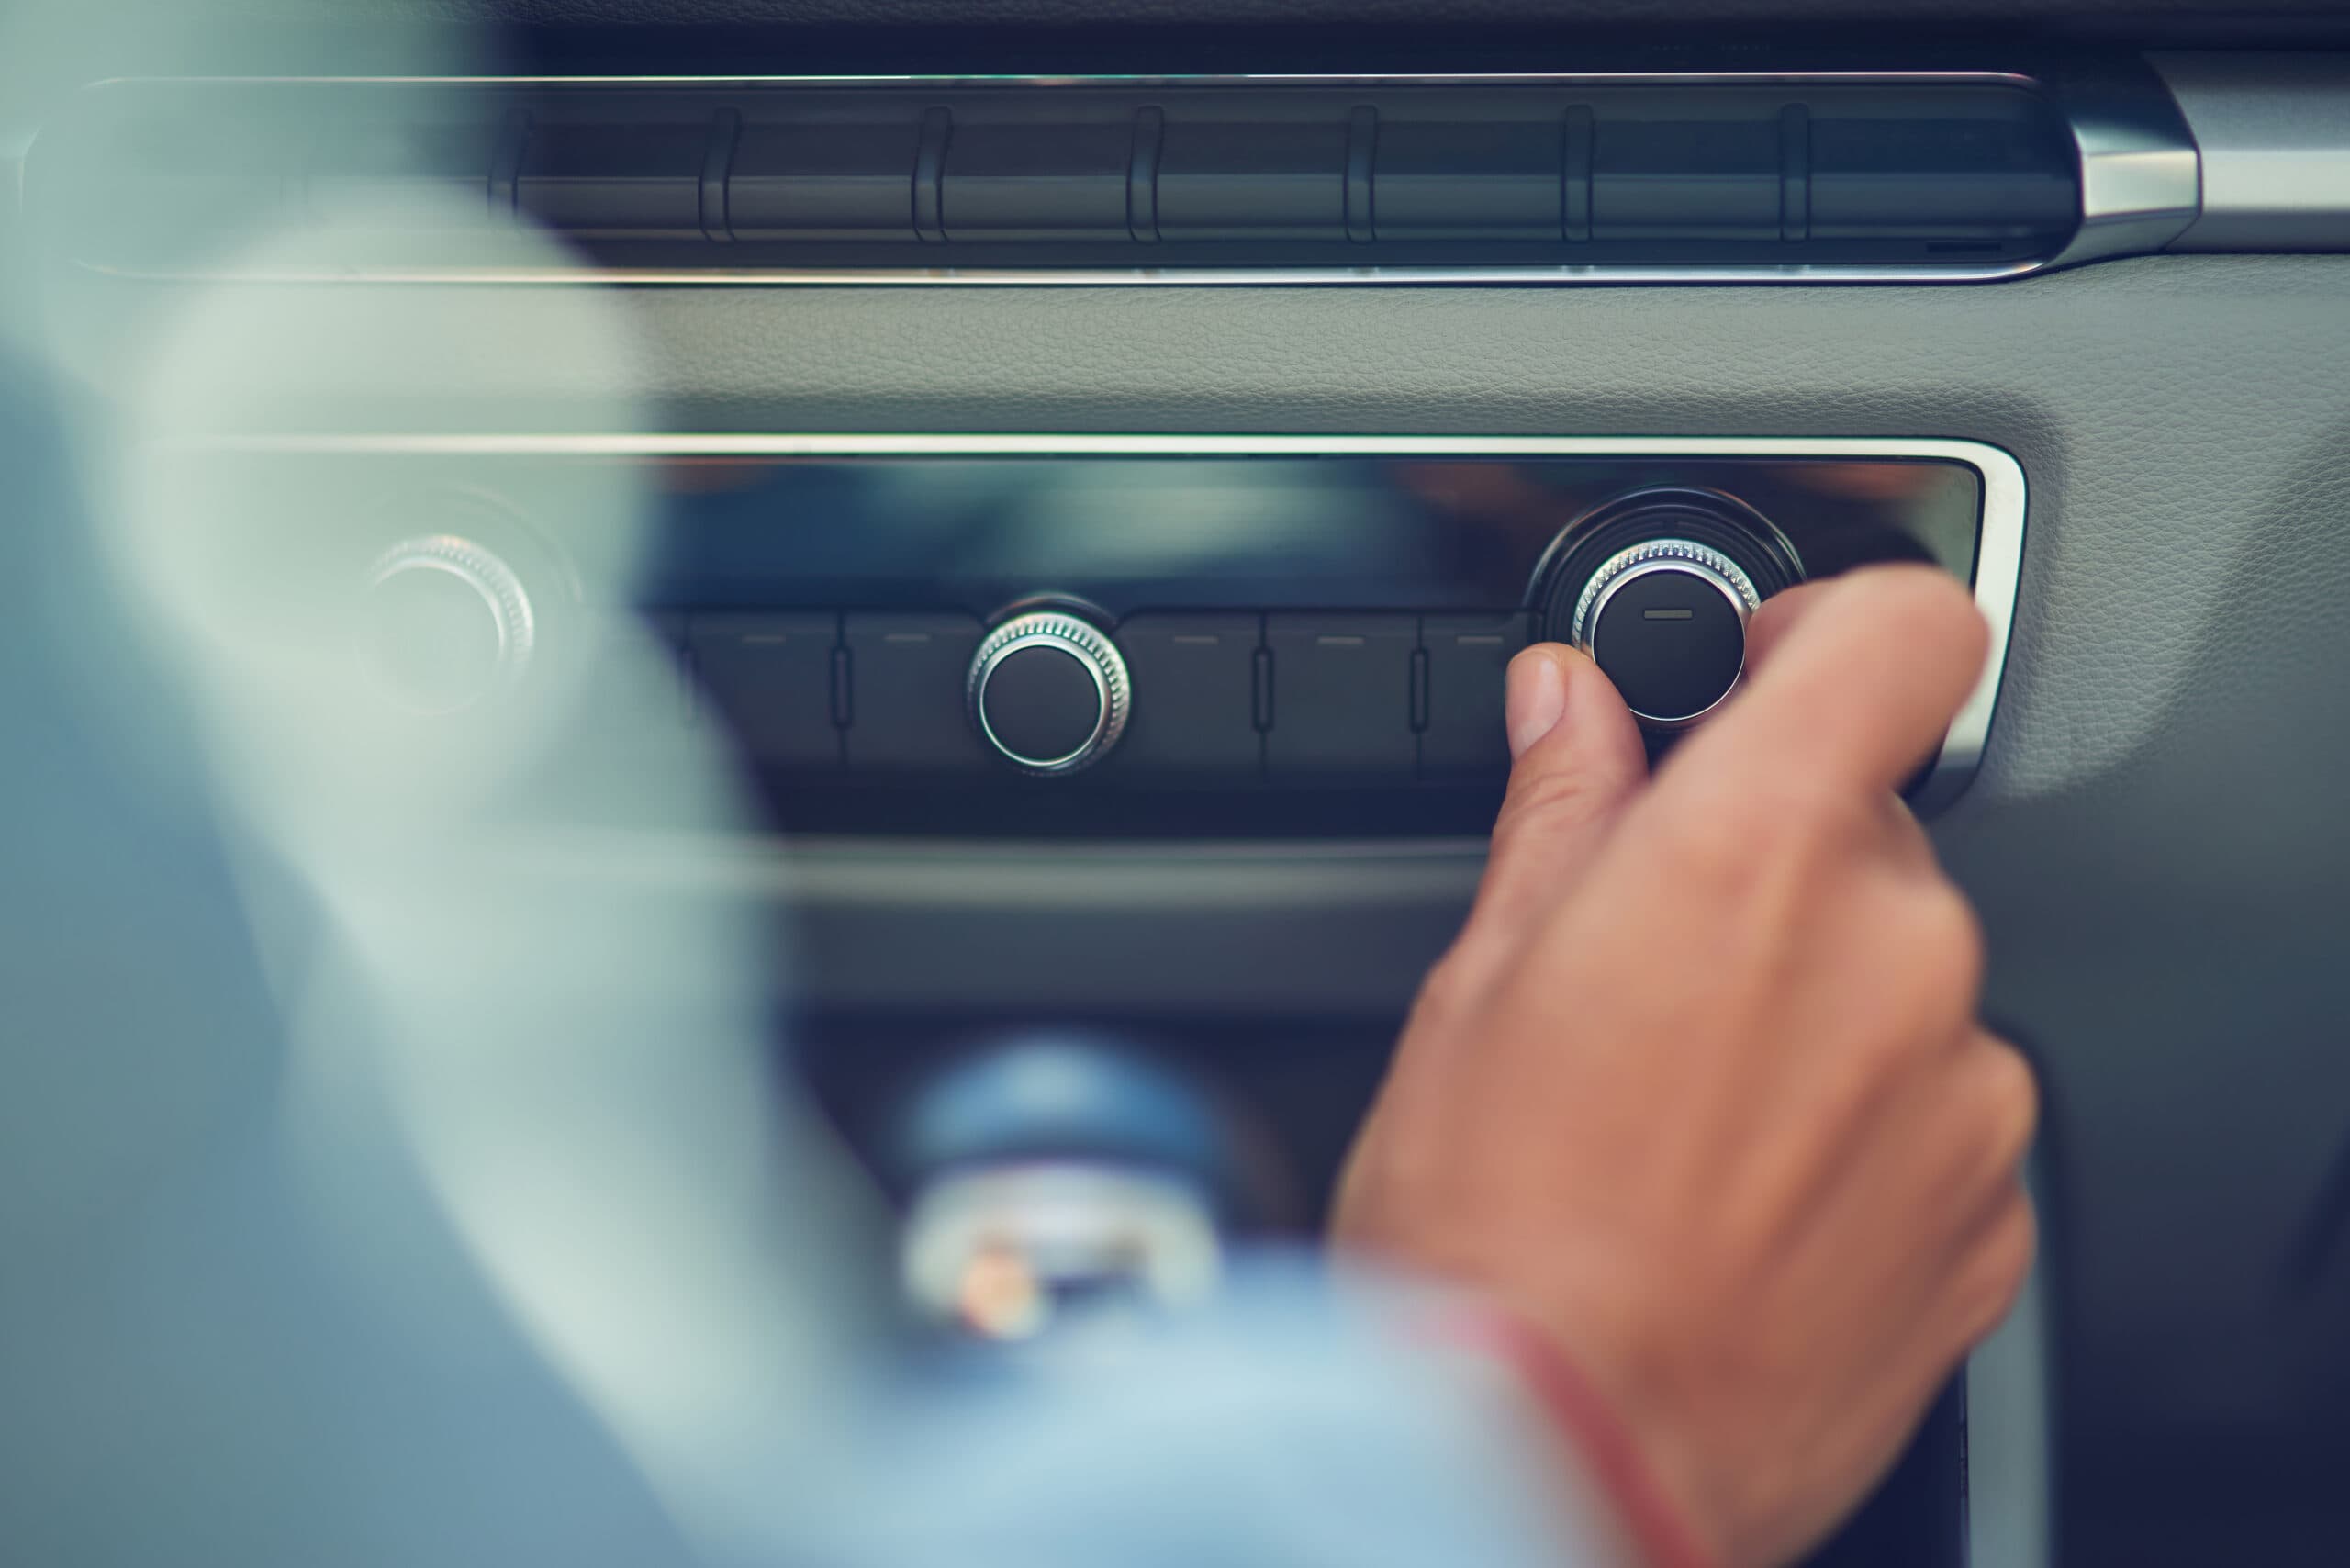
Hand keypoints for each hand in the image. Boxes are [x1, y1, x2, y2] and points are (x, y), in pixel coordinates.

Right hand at [1334, 566, 2037, 1567]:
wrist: (1549, 1458)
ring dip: (1817, 1002)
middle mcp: (1891, 949)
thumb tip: (1567, 705)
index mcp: (1750, 853)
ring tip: (1686, 1110)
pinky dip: (1860, 1121)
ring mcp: (1959, 1087)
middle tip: (1655, 967)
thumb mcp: (1480, 982)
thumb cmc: (1488, 1234)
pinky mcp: (1988, 1208)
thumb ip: (1559, 809)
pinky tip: (1744, 1190)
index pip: (1903, 636)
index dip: (1840, 628)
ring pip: (1901, 972)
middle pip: (1868, 826)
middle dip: (1773, 866)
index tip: (1776, 668)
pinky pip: (1939, 1104)